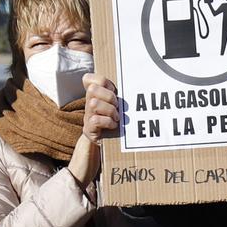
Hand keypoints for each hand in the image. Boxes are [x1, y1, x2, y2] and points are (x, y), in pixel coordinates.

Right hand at [71, 73, 114, 187]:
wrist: (106, 148)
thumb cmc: (116, 126)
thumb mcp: (118, 108)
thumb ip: (119, 96)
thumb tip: (138, 88)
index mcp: (96, 96)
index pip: (89, 78)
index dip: (102, 81)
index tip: (113, 89)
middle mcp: (89, 104)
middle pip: (93, 89)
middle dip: (109, 96)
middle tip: (118, 106)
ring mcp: (87, 117)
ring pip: (94, 103)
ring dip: (110, 110)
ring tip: (117, 118)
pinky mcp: (89, 130)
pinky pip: (95, 120)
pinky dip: (107, 122)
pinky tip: (114, 126)